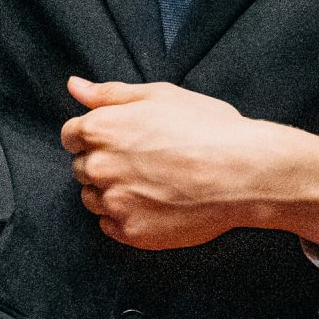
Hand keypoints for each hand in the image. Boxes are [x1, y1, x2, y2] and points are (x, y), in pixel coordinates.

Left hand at [61, 77, 318, 253]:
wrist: (246, 172)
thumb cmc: (208, 128)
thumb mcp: (159, 95)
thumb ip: (109, 94)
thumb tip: (74, 86)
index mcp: (100, 129)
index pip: (71, 135)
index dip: (94, 136)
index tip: (120, 141)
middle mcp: (99, 167)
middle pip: (82, 167)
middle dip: (104, 163)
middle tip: (144, 161)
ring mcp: (114, 202)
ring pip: (93, 198)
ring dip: (112, 192)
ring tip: (152, 184)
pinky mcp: (131, 232)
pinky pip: (110, 226)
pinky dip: (125, 218)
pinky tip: (155, 205)